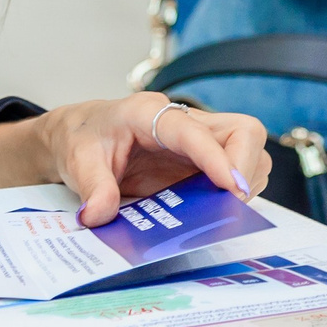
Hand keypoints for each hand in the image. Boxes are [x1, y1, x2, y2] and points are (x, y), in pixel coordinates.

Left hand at [0, 95, 269, 226]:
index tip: (232, 190)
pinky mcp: (201, 162)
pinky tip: (212, 213)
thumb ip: (92, 187)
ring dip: (243, 184)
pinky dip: (234, 194)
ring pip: (248, 152)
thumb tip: (99, 214)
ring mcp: (197, 141)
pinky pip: (236, 173)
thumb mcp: (78, 162)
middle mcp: (182, 121)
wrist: (80, 136)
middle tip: (229, 206)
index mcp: (150, 112)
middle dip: (244, 169)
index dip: (219, 160)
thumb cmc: (83, 138)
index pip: (196, 132)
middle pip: (242, 131)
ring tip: (218, 213)